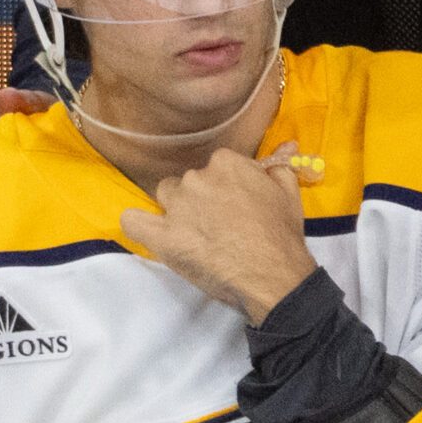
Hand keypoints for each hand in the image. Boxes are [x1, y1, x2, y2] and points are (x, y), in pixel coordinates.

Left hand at [119, 144, 324, 322]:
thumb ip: (280, 165)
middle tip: (220, 224)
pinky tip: (151, 231)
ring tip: (195, 232)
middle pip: (190, 181)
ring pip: (165, 195)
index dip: (226, 185)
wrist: (272, 276)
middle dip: (202, 198)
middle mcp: (197, 179)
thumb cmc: (282, 236)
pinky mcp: (162, 237)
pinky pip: (133, 221)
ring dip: (176, 209)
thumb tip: (287, 145)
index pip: (216, 166)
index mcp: (226, 163)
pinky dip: (138, 223)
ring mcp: (177, 208)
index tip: (236, 203)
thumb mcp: (288, 194)